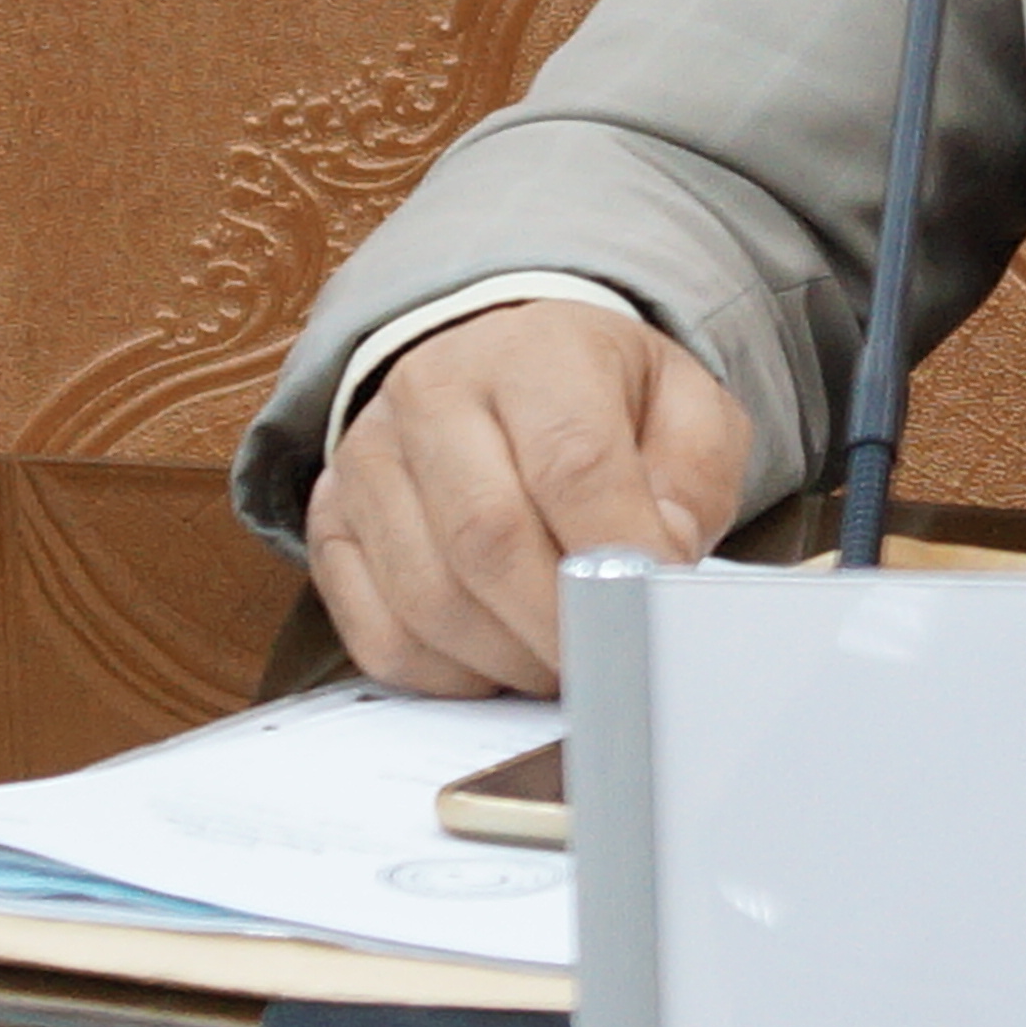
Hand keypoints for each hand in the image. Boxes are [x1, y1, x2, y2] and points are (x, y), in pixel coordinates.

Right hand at [307, 301, 757, 696]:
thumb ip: (694, 477)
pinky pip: (378, 632)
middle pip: (489, 539)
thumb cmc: (600, 397)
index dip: (619, 553)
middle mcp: (432, 393)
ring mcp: (368, 459)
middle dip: (561, 625)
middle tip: (609, 657)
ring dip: (508, 658)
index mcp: (534, 352)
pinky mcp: (331, 521)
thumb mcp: (684, 406)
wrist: (502, 364)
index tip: (655, 604)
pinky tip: (496, 661)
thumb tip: (659, 560)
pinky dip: (446, 674)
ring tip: (562, 659)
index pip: (572, 463)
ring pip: (428, 597)